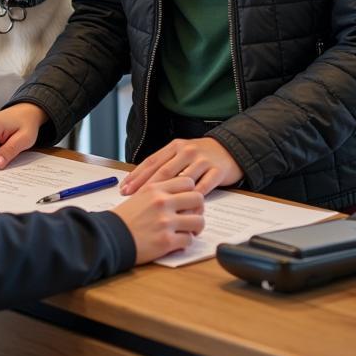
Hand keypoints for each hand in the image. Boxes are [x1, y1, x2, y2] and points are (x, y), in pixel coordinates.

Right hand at [113, 179, 205, 262]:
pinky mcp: (166, 241)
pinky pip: (189, 240)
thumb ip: (160, 191)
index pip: (188, 182)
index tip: (188, 199)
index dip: (191, 191)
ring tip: (188, 231)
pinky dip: (185, 242)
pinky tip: (178, 242)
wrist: (111, 236)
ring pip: (198, 221)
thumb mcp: (140, 195)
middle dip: (198, 209)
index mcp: (155, 188)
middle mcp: (162, 202)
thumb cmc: (125, 217)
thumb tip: (180, 192)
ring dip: (196, 228)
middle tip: (192, 216)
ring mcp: (165, 222)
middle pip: (198, 199)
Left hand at [119, 137, 242, 197]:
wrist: (230, 150)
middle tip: (133, 198)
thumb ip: (165, 164)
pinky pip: (204, 187)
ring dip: (169, 196)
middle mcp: (187, 151)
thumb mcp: (181, 154)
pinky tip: (184, 209)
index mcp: (175, 146)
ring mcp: (202, 160)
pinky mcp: (217, 171)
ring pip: (182, 180)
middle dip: (146, 186)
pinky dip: (192, 198)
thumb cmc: (200, 156)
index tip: (124, 188)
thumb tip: (141, 181)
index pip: (152, 161)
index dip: (137, 175)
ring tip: (157, 209)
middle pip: (163, 171)